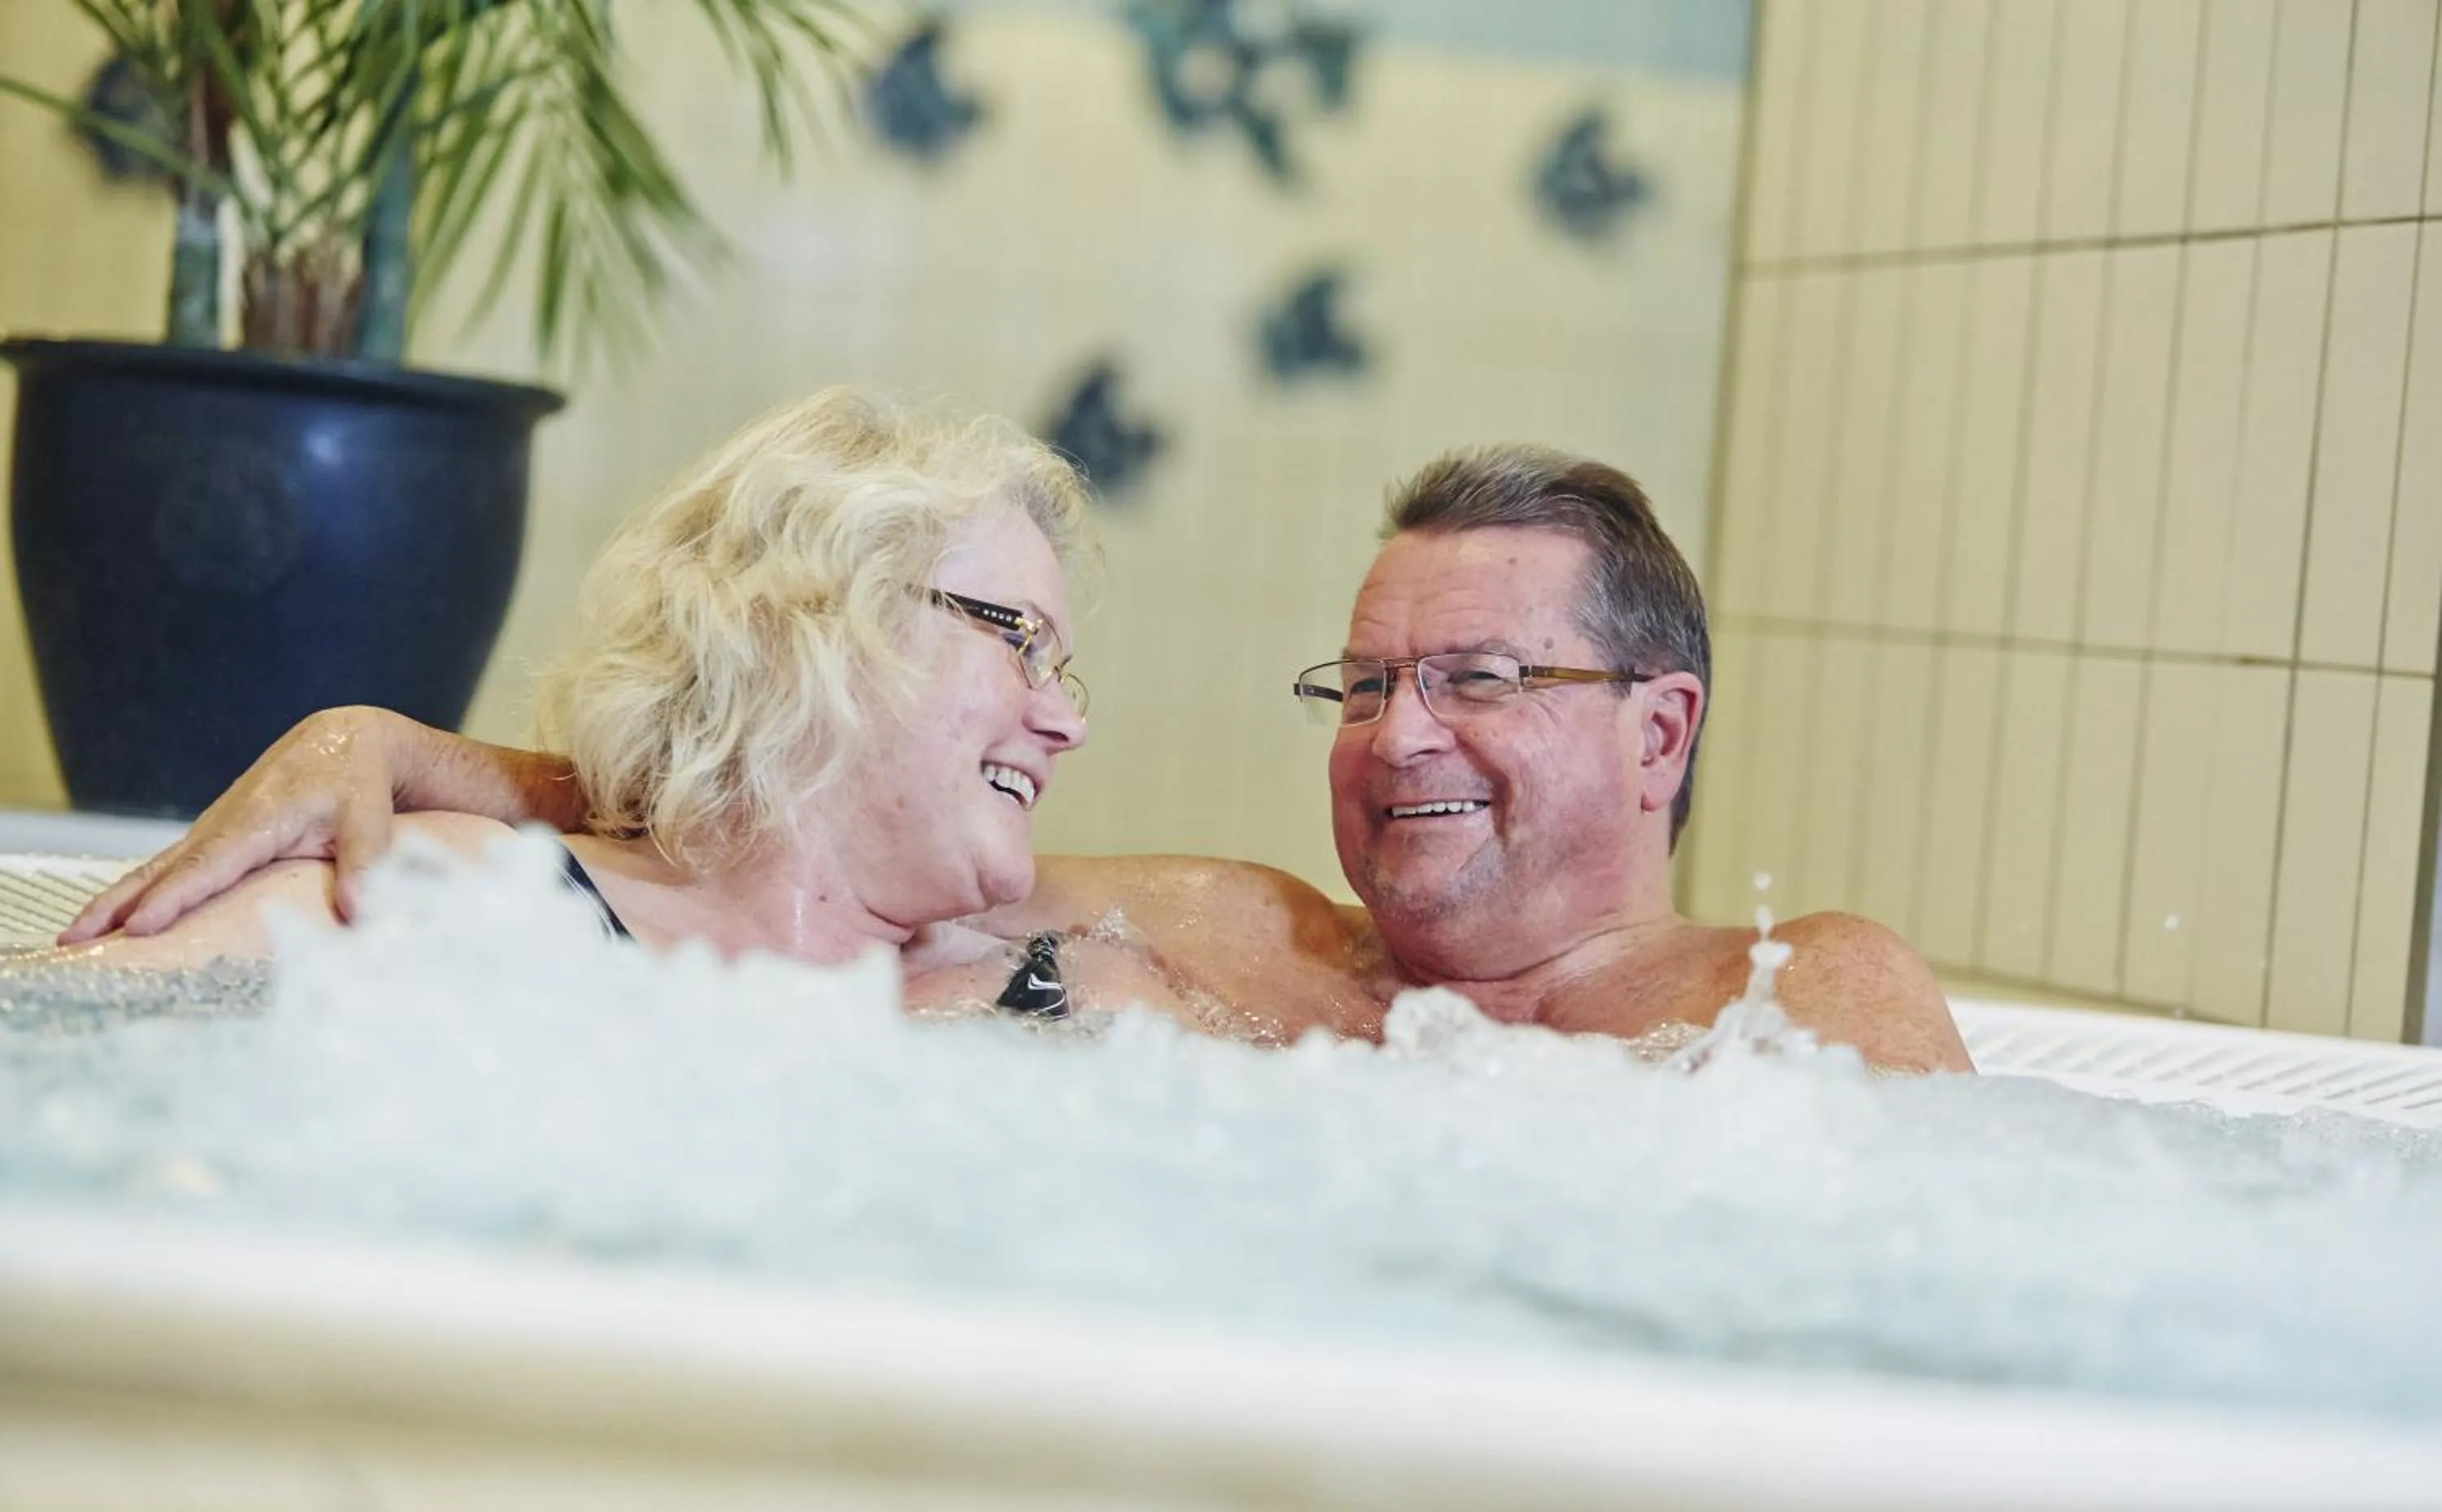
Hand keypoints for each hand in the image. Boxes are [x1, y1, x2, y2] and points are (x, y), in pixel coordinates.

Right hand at [59, 706, 400, 941]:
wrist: (345, 739)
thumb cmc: (356, 777)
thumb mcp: (370, 815)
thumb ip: (366, 862)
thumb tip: (359, 913)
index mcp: (260, 817)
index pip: (209, 864)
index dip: (174, 896)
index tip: (139, 924)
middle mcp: (227, 821)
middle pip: (165, 867)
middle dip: (118, 902)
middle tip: (75, 938)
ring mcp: (218, 827)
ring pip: (160, 867)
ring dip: (117, 898)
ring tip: (78, 934)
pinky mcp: (220, 835)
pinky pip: (174, 865)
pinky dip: (141, 888)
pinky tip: (118, 915)